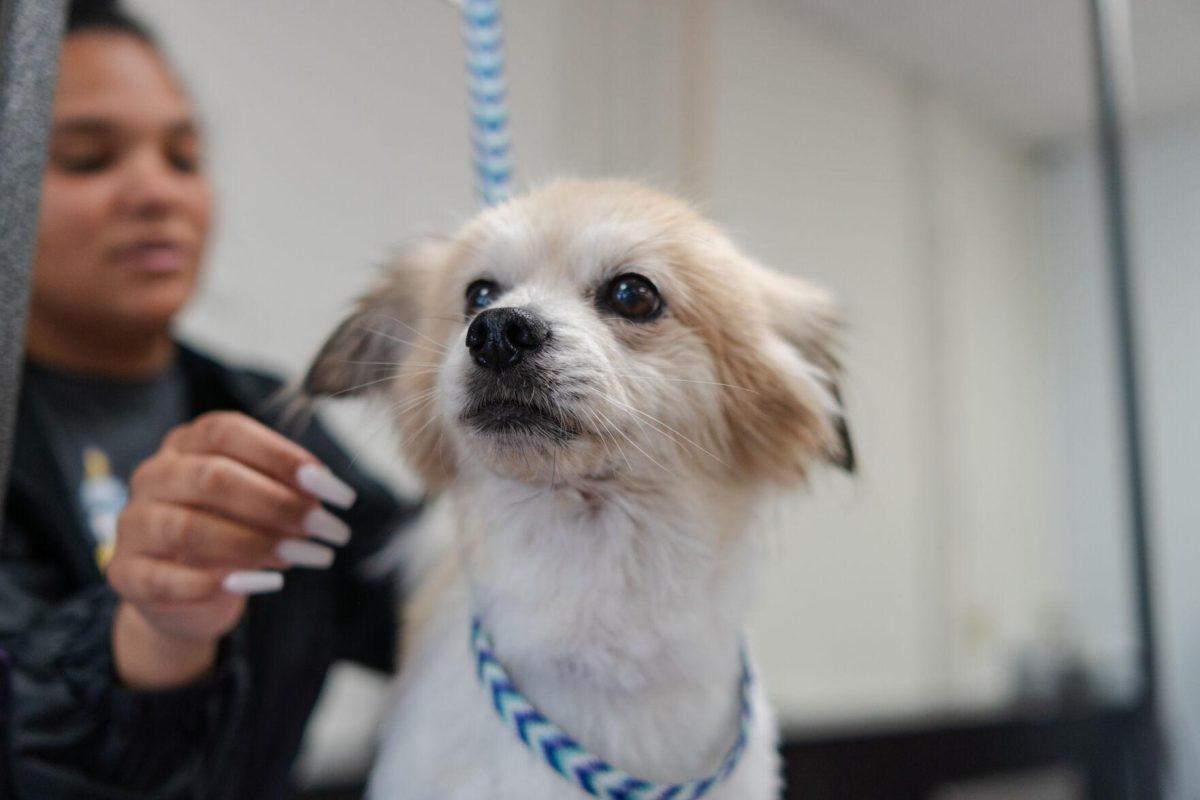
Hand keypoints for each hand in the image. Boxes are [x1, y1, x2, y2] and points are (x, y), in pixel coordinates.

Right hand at [107, 411, 355, 688]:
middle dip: (278, 503)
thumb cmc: (233, 532)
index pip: (227, 432)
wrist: (186, 594)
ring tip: (305, 556)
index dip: (281, 456)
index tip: (331, 488)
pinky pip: (164, 578)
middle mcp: (154, 476)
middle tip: (326, 527)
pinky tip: (258, 584)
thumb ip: (286, 491)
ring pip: (190, 529)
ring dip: (256, 544)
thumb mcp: (262, 504)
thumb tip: (321, 492)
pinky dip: (212, 584)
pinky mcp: (125, 572)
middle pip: (212, 478)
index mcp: (186, 444)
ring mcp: (133, 523)